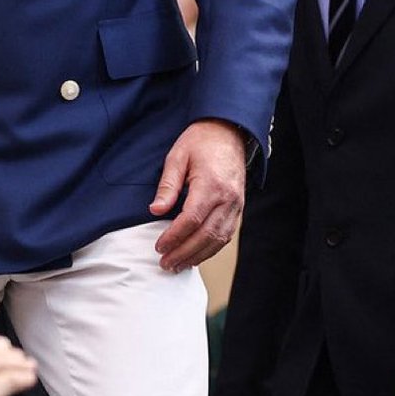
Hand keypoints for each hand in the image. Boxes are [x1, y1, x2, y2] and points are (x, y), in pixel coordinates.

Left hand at [151, 118, 245, 270]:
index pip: (191, 219)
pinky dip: (212, 248)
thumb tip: (155, 210)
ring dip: (198, 255)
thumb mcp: (177, 156)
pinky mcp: (239, 207)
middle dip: (184, 253)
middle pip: (206, 235)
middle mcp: (228, 198)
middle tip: (165, 263)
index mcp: (211, 184)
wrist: (228, 130)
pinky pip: (227, 234)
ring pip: (219, 239)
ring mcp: (237, 204)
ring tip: (179, 265)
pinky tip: (197, 255)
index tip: (159, 246)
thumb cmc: (201, 141)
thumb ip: (167, 185)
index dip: (174, 237)